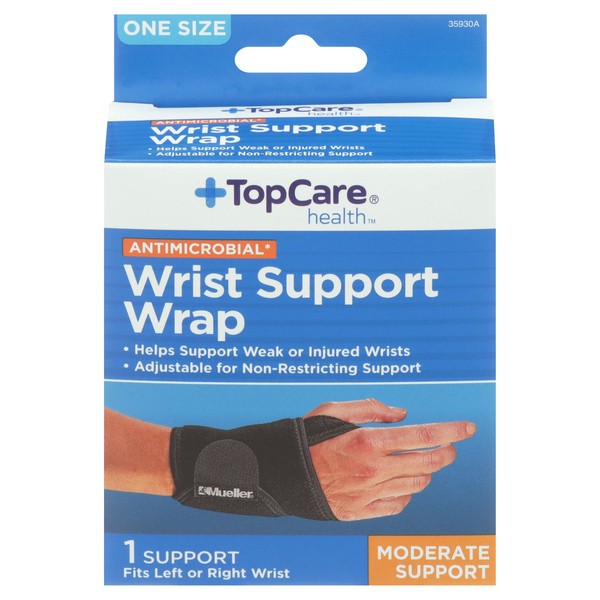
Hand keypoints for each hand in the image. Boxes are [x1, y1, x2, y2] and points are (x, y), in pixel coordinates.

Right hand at [305, 399, 475, 520]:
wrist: (283, 474)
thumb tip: (403, 414)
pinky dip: (406, 493)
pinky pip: (397, 505)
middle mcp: (373, 470)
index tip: (469, 427)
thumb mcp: (333, 410)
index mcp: (368, 441)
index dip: (451, 431)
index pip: (422, 436)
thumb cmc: (308, 437)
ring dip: (427, 472)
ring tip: (421, 462)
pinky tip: (400, 482)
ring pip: (416, 485)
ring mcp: (368, 493)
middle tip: (449, 446)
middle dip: (445, 453)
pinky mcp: (360, 511)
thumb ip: (370, 408)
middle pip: (427, 464)